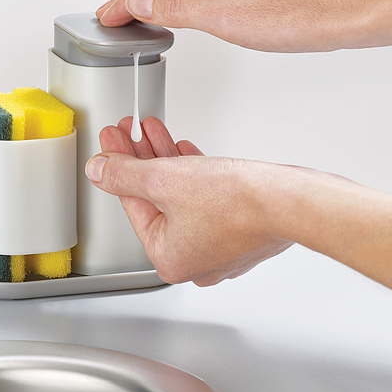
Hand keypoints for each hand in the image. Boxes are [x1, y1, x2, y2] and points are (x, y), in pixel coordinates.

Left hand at [85, 117, 291, 285]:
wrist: (290, 201)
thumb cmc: (237, 204)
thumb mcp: (163, 180)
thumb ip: (125, 174)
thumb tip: (101, 171)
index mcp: (170, 259)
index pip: (132, 205)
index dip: (117, 167)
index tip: (110, 143)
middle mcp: (195, 260)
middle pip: (156, 200)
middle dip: (140, 160)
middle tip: (127, 133)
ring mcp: (220, 246)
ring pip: (180, 197)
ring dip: (165, 160)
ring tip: (151, 131)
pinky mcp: (241, 229)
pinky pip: (206, 199)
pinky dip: (192, 174)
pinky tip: (183, 151)